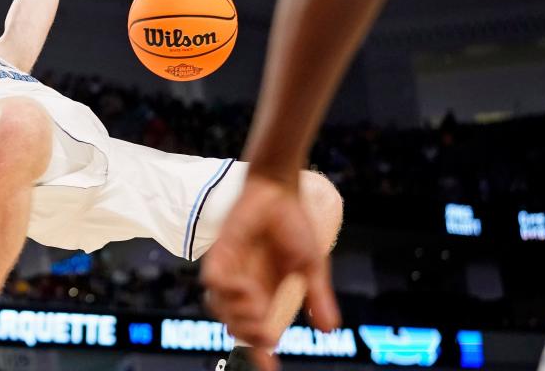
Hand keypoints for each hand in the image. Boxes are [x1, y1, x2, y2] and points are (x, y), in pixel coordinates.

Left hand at [201, 176, 339, 370]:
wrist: (280, 192)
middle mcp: (245, 287)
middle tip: (268, 334)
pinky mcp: (220, 253)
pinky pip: (213, 282)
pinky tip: (247, 287)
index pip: (257, 332)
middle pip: (236, 327)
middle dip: (250, 336)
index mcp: (266, 294)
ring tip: (259, 307)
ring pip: (220, 309)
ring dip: (238, 316)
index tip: (270, 369)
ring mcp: (231, 270)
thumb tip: (330, 331)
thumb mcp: (311, 267)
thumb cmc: (294, 225)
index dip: (260, 353)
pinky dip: (228, 291)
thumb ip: (317, 297)